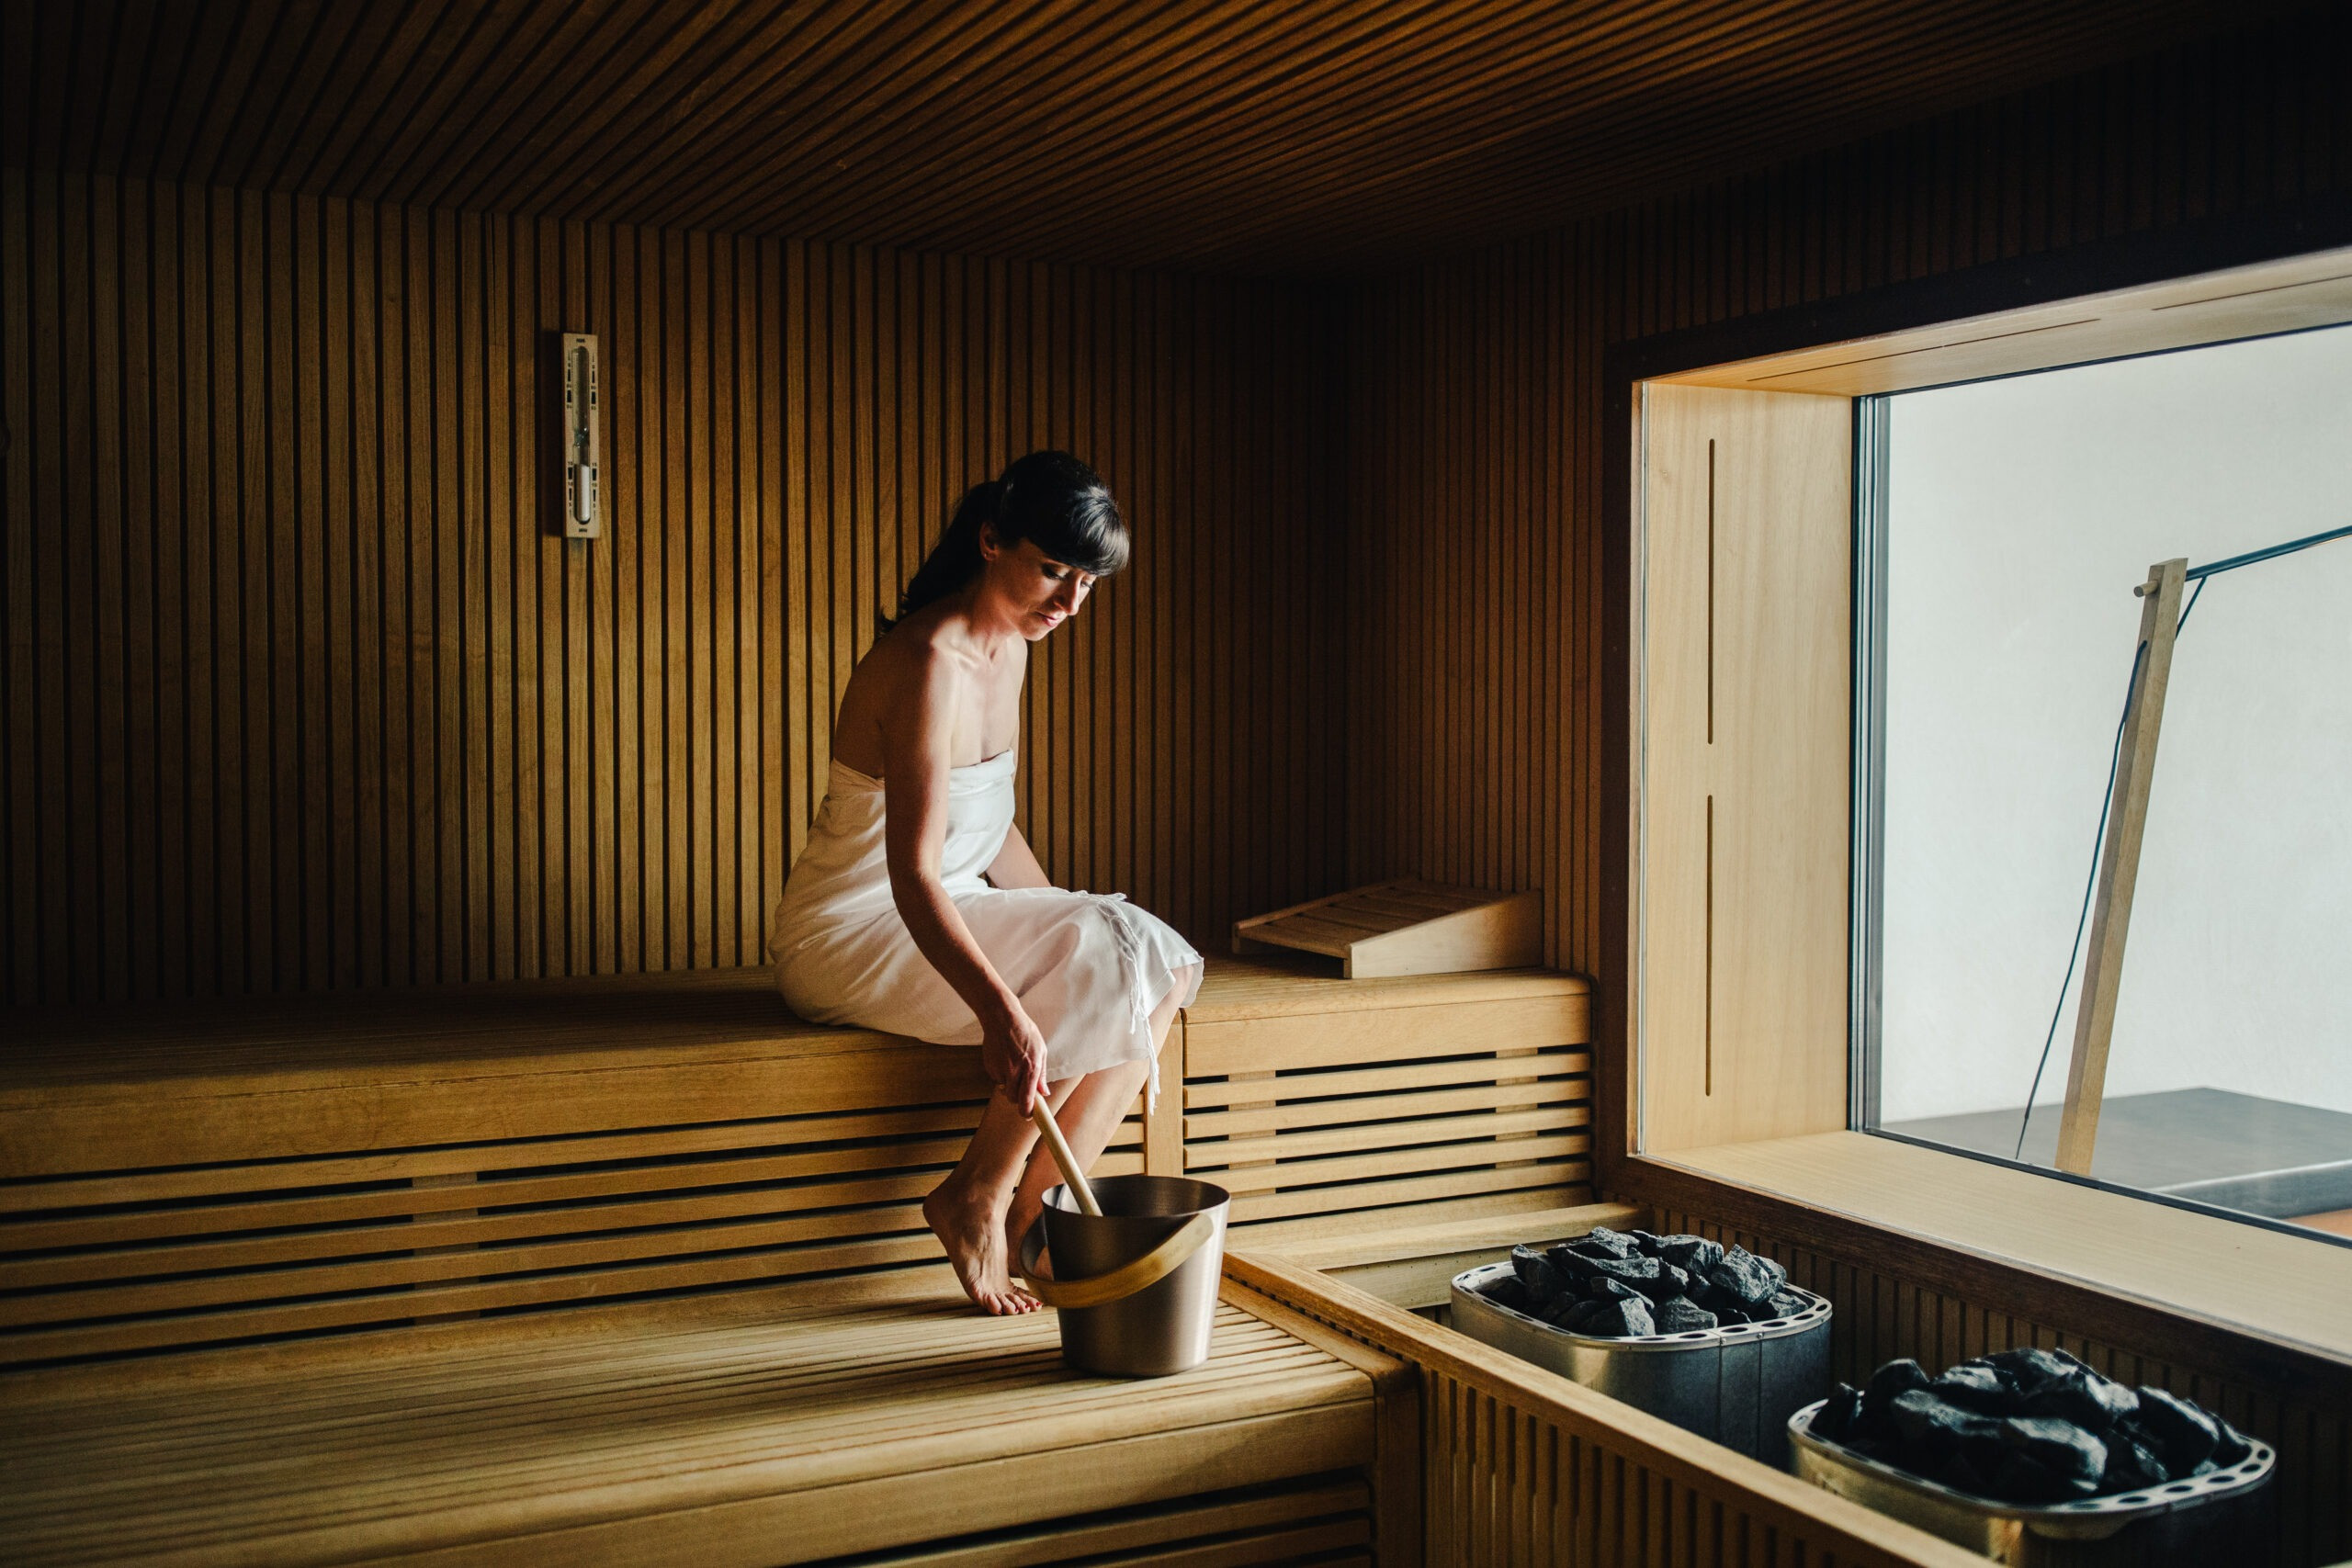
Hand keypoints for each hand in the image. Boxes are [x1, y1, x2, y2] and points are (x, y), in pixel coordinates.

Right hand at [979, 997, 1048, 1114]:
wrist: (1001, 1018)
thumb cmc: (1024, 1032)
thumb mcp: (1040, 1050)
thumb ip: (1041, 1075)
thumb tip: (1044, 1093)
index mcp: (1030, 1068)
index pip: (1027, 1100)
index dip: (1028, 1112)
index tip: (1030, 1116)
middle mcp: (1015, 1071)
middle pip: (1014, 1099)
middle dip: (1018, 1098)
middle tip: (1023, 1089)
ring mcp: (1000, 1069)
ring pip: (1005, 1089)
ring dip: (1010, 1085)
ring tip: (1014, 1067)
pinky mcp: (989, 1066)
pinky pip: (997, 1079)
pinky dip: (1001, 1075)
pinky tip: (1004, 1060)